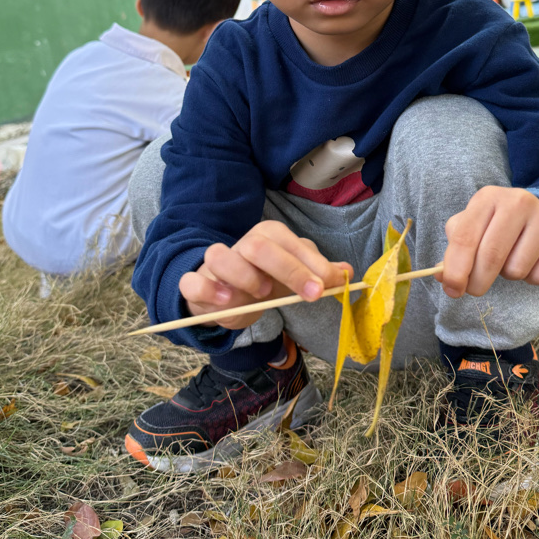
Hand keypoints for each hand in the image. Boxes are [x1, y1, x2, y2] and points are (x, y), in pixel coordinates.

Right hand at [178, 220, 352, 329]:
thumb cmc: (264, 282)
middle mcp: (242, 245)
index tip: (328, 286)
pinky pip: (192, 282)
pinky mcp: (196, 284)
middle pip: (260, 246)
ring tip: (262, 294)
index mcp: (268, 237)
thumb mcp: (294, 277)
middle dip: (290, 270)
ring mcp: (216, 264)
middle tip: (312, 295)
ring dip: (244, 275)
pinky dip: (207, 289)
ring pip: (220, 255)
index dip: (312, 264)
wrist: (225, 298)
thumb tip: (347, 273)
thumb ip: (320, 274)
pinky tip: (225, 301)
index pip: (290, 242)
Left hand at [439, 186, 538, 297]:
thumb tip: (443, 276)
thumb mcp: (473, 227)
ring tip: (511, 260)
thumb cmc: (497, 226)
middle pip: (490, 256)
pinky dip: (533, 279)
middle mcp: (518, 201)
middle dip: (478, 282)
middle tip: (476, 288)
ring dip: (509, 276)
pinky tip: (533, 262)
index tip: (452, 290)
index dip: (456, 269)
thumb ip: (455, 250)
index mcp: (488, 197)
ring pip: (516, 269)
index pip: (465, 237)